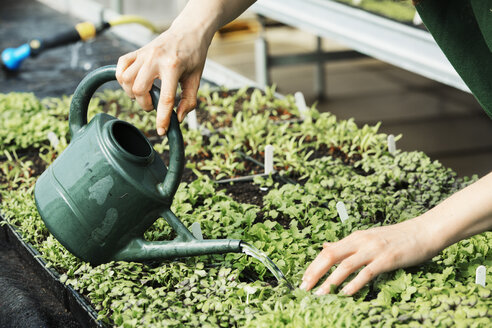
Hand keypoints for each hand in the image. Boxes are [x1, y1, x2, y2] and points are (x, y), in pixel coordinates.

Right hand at [116, 23, 212, 135]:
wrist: (189, 31)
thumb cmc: (194, 56)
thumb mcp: (196, 79)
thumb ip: (189, 101)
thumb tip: (178, 118)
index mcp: (173, 67)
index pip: (165, 98)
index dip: (162, 118)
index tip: (161, 131)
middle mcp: (155, 59)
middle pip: (138, 89)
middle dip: (144, 104)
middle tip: (153, 105)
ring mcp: (144, 53)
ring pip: (125, 79)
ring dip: (132, 93)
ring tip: (144, 94)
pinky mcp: (137, 51)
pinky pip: (120, 66)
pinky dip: (122, 78)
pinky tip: (133, 83)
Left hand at [300, 217, 438, 295]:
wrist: (424, 231)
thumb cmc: (397, 238)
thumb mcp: (368, 238)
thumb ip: (346, 245)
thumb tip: (325, 246)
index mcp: (355, 237)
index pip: (327, 251)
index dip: (313, 266)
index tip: (303, 279)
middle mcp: (360, 241)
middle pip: (330, 256)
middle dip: (315, 273)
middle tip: (304, 288)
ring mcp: (373, 250)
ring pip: (345, 266)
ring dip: (330, 281)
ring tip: (319, 294)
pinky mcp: (386, 259)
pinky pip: (366, 273)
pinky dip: (354, 284)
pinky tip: (345, 294)